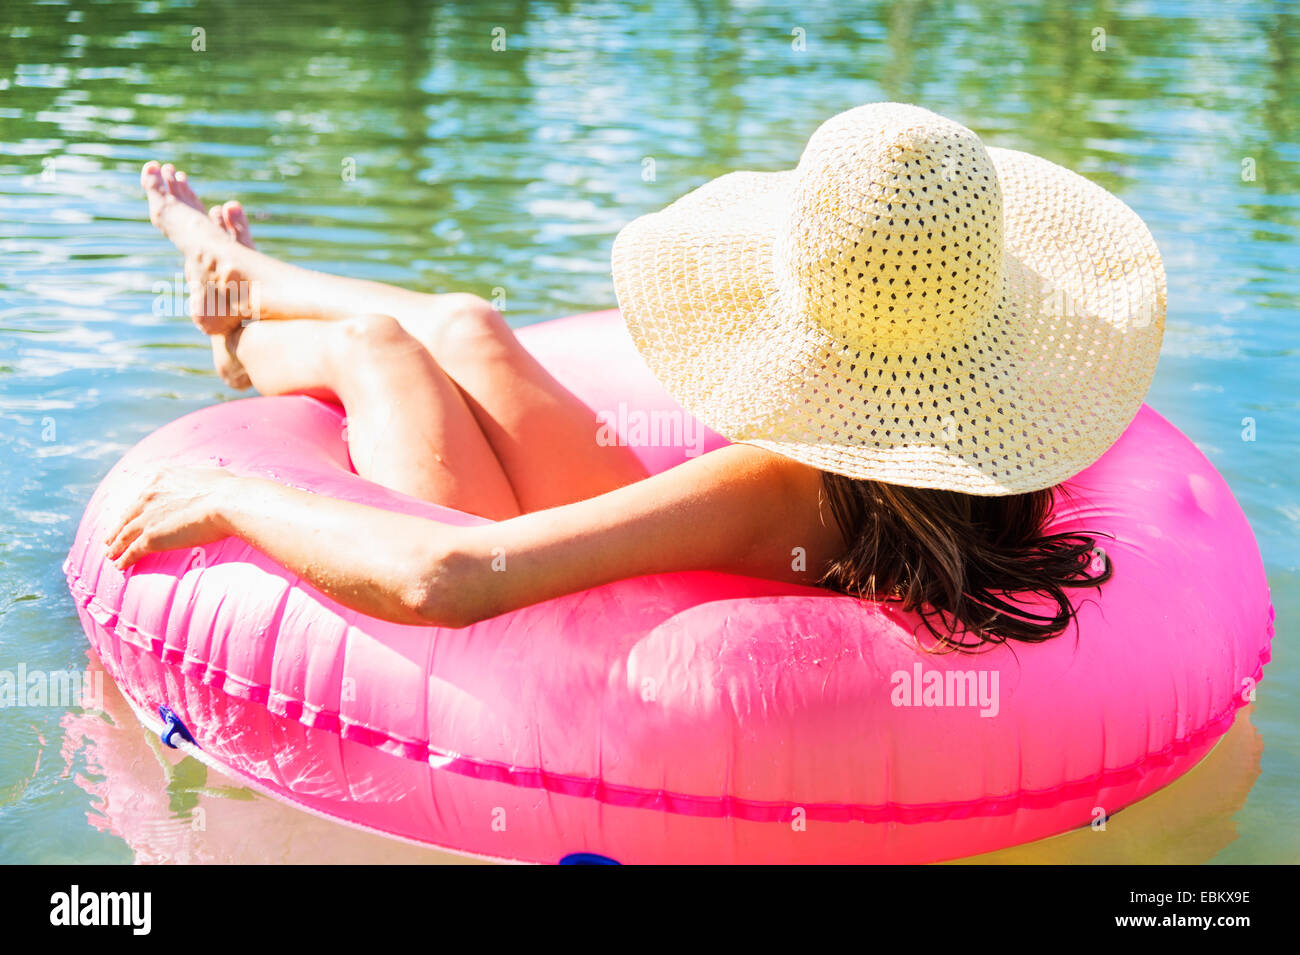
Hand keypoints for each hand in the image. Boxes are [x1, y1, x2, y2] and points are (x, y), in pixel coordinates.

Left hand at [104, 465, 239, 569]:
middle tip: (111, 538)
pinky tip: (120, 566)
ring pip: (125, 534)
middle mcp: (149, 495)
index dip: (136, 508)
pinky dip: (124, 559)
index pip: (143, 496)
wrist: (228, 502)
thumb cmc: (228, 489)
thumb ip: (198, 476)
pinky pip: (132, 550)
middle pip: (128, 515)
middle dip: (118, 527)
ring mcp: (148, 517)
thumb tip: (206, 477)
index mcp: (162, 477)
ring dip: (116, 545)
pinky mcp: (151, 537)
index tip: (132, 515)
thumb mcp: (209, 473)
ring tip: (110, 554)